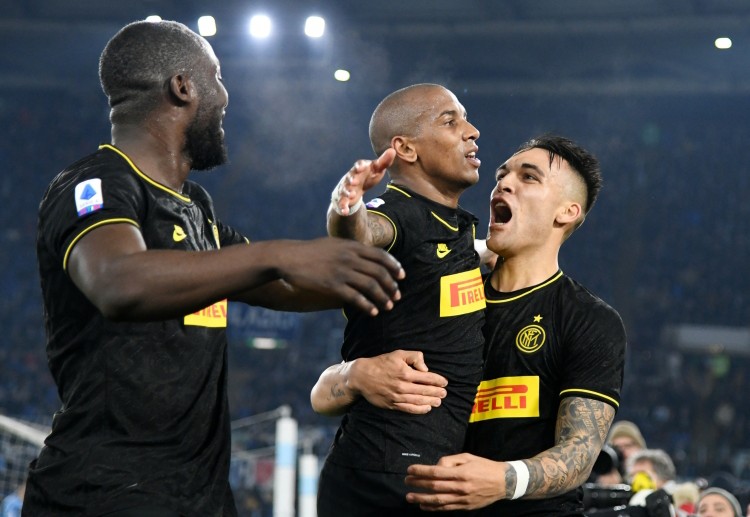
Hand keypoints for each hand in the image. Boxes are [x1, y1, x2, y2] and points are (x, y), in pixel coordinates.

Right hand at [279, 237, 403, 315]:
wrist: (289, 258)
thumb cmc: (312, 252)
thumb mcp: (335, 244)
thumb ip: (352, 249)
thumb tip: (367, 256)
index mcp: (352, 246)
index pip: (381, 256)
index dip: (394, 266)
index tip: (402, 276)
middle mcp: (350, 258)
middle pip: (379, 273)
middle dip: (392, 286)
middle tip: (397, 295)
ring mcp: (342, 272)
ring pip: (371, 286)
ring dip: (383, 298)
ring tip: (388, 306)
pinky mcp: (332, 286)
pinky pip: (356, 298)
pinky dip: (367, 306)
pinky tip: (372, 312)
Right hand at [332, 148, 394, 214]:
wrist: (353, 189)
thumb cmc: (366, 177)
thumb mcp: (376, 170)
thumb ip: (383, 162)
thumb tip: (392, 150)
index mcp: (359, 169)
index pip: (358, 165)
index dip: (360, 166)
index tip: (362, 167)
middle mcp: (351, 177)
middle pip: (350, 177)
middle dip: (352, 179)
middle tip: (355, 182)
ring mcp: (346, 188)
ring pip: (345, 190)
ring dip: (348, 192)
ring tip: (352, 195)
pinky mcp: (344, 198)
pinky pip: (342, 203)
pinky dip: (343, 207)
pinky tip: (345, 211)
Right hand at [348, 350, 447, 413]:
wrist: (362, 376)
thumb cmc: (381, 363)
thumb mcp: (398, 354)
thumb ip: (414, 357)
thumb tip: (425, 368)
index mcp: (405, 372)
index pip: (427, 378)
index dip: (438, 380)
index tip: (444, 382)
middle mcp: (402, 386)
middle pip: (425, 390)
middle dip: (437, 392)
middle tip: (444, 393)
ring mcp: (397, 397)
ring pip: (418, 400)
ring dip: (431, 401)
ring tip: (439, 401)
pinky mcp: (392, 404)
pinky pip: (409, 409)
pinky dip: (420, 409)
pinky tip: (427, 408)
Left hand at [405, 454, 506, 510]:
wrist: (503, 482)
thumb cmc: (484, 466)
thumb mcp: (468, 457)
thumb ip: (450, 460)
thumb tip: (436, 466)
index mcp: (461, 472)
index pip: (436, 472)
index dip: (421, 471)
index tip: (410, 469)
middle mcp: (461, 487)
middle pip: (434, 486)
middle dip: (418, 484)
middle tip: (406, 481)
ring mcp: (463, 499)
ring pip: (438, 500)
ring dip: (421, 499)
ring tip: (409, 497)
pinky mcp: (465, 507)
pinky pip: (446, 508)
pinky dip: (433, 508)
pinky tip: (423, 506)